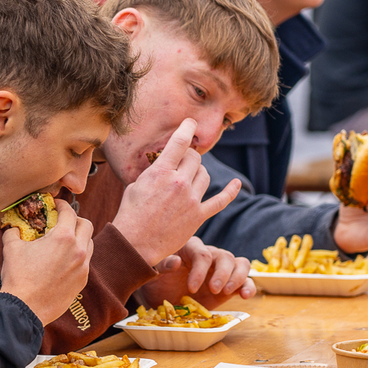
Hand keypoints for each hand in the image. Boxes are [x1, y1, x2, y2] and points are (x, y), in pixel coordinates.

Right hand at [0, 201, 93, 325]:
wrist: (25, 309)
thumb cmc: (18, 277)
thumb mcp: (11, 248)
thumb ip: (13, 232)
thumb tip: (13, 226)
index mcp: (63, 238)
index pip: (69, 212)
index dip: (62, 205)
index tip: (56, 205)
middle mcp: (78, 250)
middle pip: (86, 225)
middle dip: (75, 220)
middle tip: (63, 222)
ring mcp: (83, 267)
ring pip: (90, 244)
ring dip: (80, 238)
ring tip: (65, 241)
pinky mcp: (82, 281)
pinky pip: (86, 262)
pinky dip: (78, 256)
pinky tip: (65, 260)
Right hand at [112, 118, 241, 266]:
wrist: (134, 244)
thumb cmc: (130, 214)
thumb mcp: (136, 185)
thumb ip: (154, 172)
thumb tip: (164, 163)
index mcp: (160, 172)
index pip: (179, 142)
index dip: (187, 128)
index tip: (190, 123)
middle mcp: (179, 183)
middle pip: (195, 158)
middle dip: (189, 156)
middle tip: (183, 160)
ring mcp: (191, 200)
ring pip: (205, 175)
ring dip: (199, 172)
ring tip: (191, 175)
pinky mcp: (198, 216)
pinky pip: (220, 200)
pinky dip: (231, 191)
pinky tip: (237, 184)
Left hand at [142, 237, 255, 307]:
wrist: (160, 297)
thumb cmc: (156, 281)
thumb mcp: (152, 273)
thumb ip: (162, 265)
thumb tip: (176, 262)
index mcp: (190, 248)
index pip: (202, 254)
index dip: (200, 271)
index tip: (191, 288)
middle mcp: (209, 255)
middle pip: (224, 256)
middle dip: (222, 274)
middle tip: (213, 290)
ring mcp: (221, 269)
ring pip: (240, 263)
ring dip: (238, 277)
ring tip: (228, 292)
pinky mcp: (229, 284)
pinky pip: (246, 280)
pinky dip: (248, 286)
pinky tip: (245, 296)